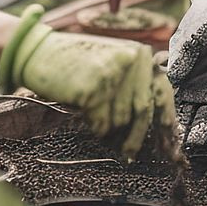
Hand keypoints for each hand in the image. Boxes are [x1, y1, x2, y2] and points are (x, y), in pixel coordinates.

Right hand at [0, 12, 174, 159]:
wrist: (37, 52)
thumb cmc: (75, 61)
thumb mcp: (112, 62)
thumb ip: (136, 83)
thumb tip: (158, 120)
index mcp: (140, 53)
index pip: (162, 93)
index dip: (166, 122)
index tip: (168, 147)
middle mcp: (131, 60)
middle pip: (142, 112)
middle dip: (135, 137)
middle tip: (127, 153)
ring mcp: (112, 75)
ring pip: (120, 121)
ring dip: (107, 126)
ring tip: (91, 110)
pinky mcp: (93, 91)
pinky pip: (100, 125)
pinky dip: (91, 125)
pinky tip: (80, 107)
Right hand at [164, 0, 206, 147]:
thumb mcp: (192, 33)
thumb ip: (184, 55)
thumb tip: (172, 76)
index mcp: (183, 78)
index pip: (176, 103)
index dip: (175, 119)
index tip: (172, 133)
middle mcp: (200, 88)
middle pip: (194, 115)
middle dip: (192, 130)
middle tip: (191, 144)